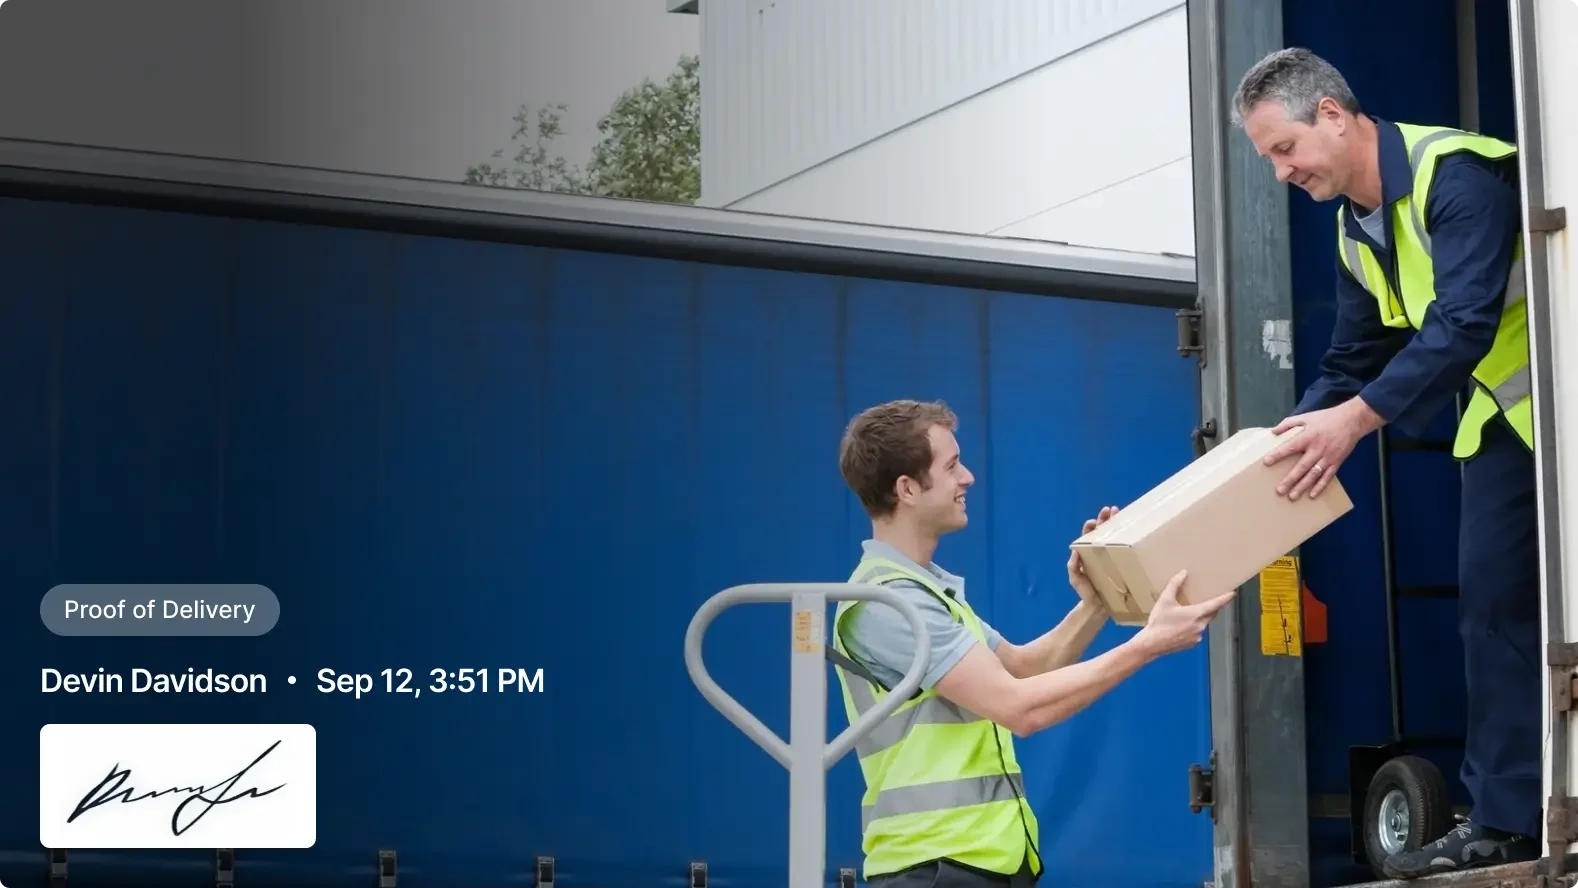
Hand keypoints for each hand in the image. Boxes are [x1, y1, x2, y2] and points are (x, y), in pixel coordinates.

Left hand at [1068, 505, 1119, 608]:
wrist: (1097, 606)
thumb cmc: (1084, 591)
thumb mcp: (1075, 578)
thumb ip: (1073, 566)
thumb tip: (1075, 551)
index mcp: (1086, 553)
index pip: (1088, 536)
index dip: (1090, 527)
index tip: (1094, 521)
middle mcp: (1097, 552)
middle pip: (1101, 532)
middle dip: (1105, 520)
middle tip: (1111, 510)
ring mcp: (1109, 557)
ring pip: (1112, 537)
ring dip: (1115, 525)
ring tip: (1118, 514)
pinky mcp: (1118, 563)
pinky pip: (1121, 550)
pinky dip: (1124, 540)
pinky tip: (1130, 532)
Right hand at [1133, 570, 1235, 656]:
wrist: (1151, 644)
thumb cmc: (1159, 623)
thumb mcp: (1165, 600)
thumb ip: (1175, 585)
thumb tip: (1183, 573)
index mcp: (1196, 614)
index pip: (1216, 604)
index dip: (1226, 598)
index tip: (1233, 593)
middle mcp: (1200, 625)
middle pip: (1212, 614)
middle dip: (1213, 607)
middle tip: (1212, 600)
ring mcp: (1197, 636)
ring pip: (1204, 623)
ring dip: (1201, 617)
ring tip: (1189, 612)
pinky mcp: (1192, 643)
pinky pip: (1198, 632)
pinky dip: (1194, 626)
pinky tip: (1182, 625)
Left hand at [1262, 398, 1380, 498]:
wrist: (1352, 421)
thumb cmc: (1326, 418)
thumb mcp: (1306, 417)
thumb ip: (1288, 424)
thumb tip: (1273, 431)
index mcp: (1308, 437)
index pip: (1290, 447)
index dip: (1278, 454)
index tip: (1266, 462)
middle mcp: (1317, 449)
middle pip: (1302, 467)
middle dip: (1290, 480)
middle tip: (1280, 491)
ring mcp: (1328, 457)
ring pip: (1314, 475)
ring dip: (1303, 486)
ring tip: (1293, 496)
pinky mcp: (1337, 462)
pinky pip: (1327, 477)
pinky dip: (1320, 486)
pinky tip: (1312, 495)